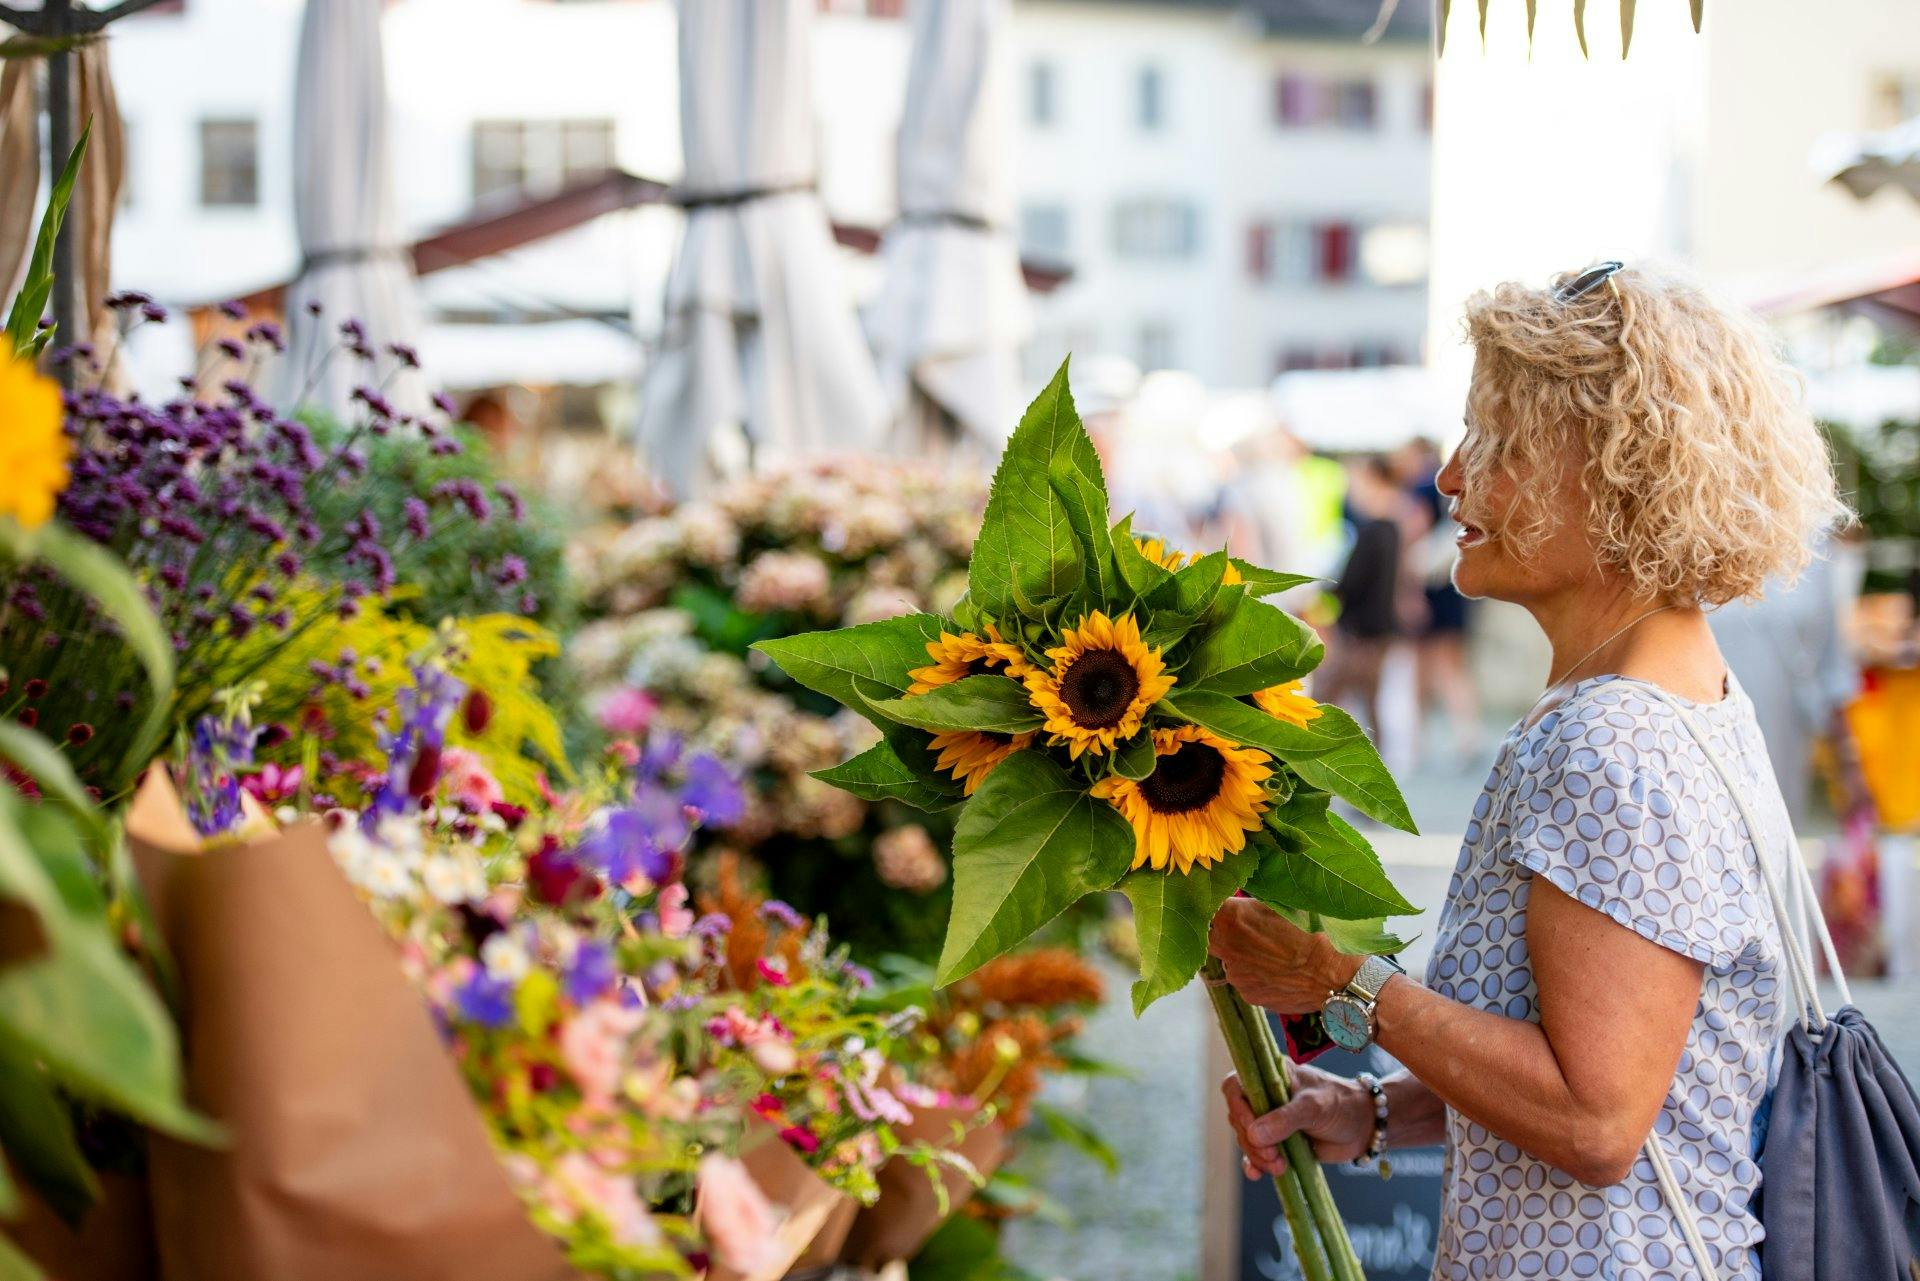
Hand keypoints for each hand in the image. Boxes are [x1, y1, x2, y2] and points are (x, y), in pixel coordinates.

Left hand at [1207, 897, 1359, 1014]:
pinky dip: (1260, 974)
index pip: (1207, 906)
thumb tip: (1244, 900)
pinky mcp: (1249, 995)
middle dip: (1227, 930)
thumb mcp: (1284, 902)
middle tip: (1253, 927)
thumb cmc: (1316, 931)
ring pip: (1233, 960)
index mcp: (1230, 917)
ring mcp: (1236, 975)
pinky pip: (1248, 980)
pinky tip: (1283, 970)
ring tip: (1279, 951)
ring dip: (1247, 954)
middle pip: (1213, 935)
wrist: (1337, 974)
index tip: (1229, 905)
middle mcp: (1226, 948)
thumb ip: (1254, 902)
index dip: (1218, 905)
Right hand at [1221, 1064, 1372, 1179]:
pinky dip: (1255, 1165)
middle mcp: (1266, 1097)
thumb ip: (1284, 1119)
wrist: (1364, 1127)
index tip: (1251, 1128)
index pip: (1236, 1086)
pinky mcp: (1278, 1143)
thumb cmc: (1342, 1104)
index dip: (1237, 1107)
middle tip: (1273, 1156)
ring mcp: (1270, 1121)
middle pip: (1240, 1118)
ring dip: (1258, 1156)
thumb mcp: (1314, 1107)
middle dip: (1252, 1141)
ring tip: (1280, 1167)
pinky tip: (1257, 1175)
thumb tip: (1253, 1135)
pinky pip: (1256, 1155)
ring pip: (1248, 1140)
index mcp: (1271, 1076)